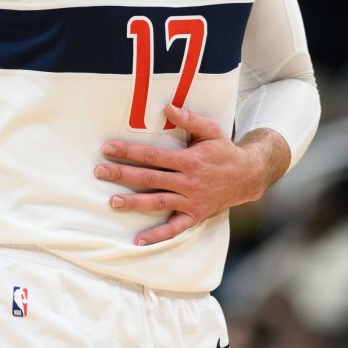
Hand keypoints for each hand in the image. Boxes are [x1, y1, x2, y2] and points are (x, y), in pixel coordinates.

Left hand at [94, 104, 271, 245]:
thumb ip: (189, 119)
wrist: (247, 176)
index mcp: (189, 160)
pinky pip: (174, 228)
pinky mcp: (194, 215)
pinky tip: (139, 240)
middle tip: (100, 171)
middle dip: (122, 174)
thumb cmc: (224, 151)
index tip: (108, 149)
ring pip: (157, 203)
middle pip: (149, 179)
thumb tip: (167, 107)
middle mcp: (188, 182)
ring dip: (134, 203)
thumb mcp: (211, 130)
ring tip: (112, 202)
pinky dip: (157, 236)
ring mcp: (190, 201)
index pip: (152, 156)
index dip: (129, 152)